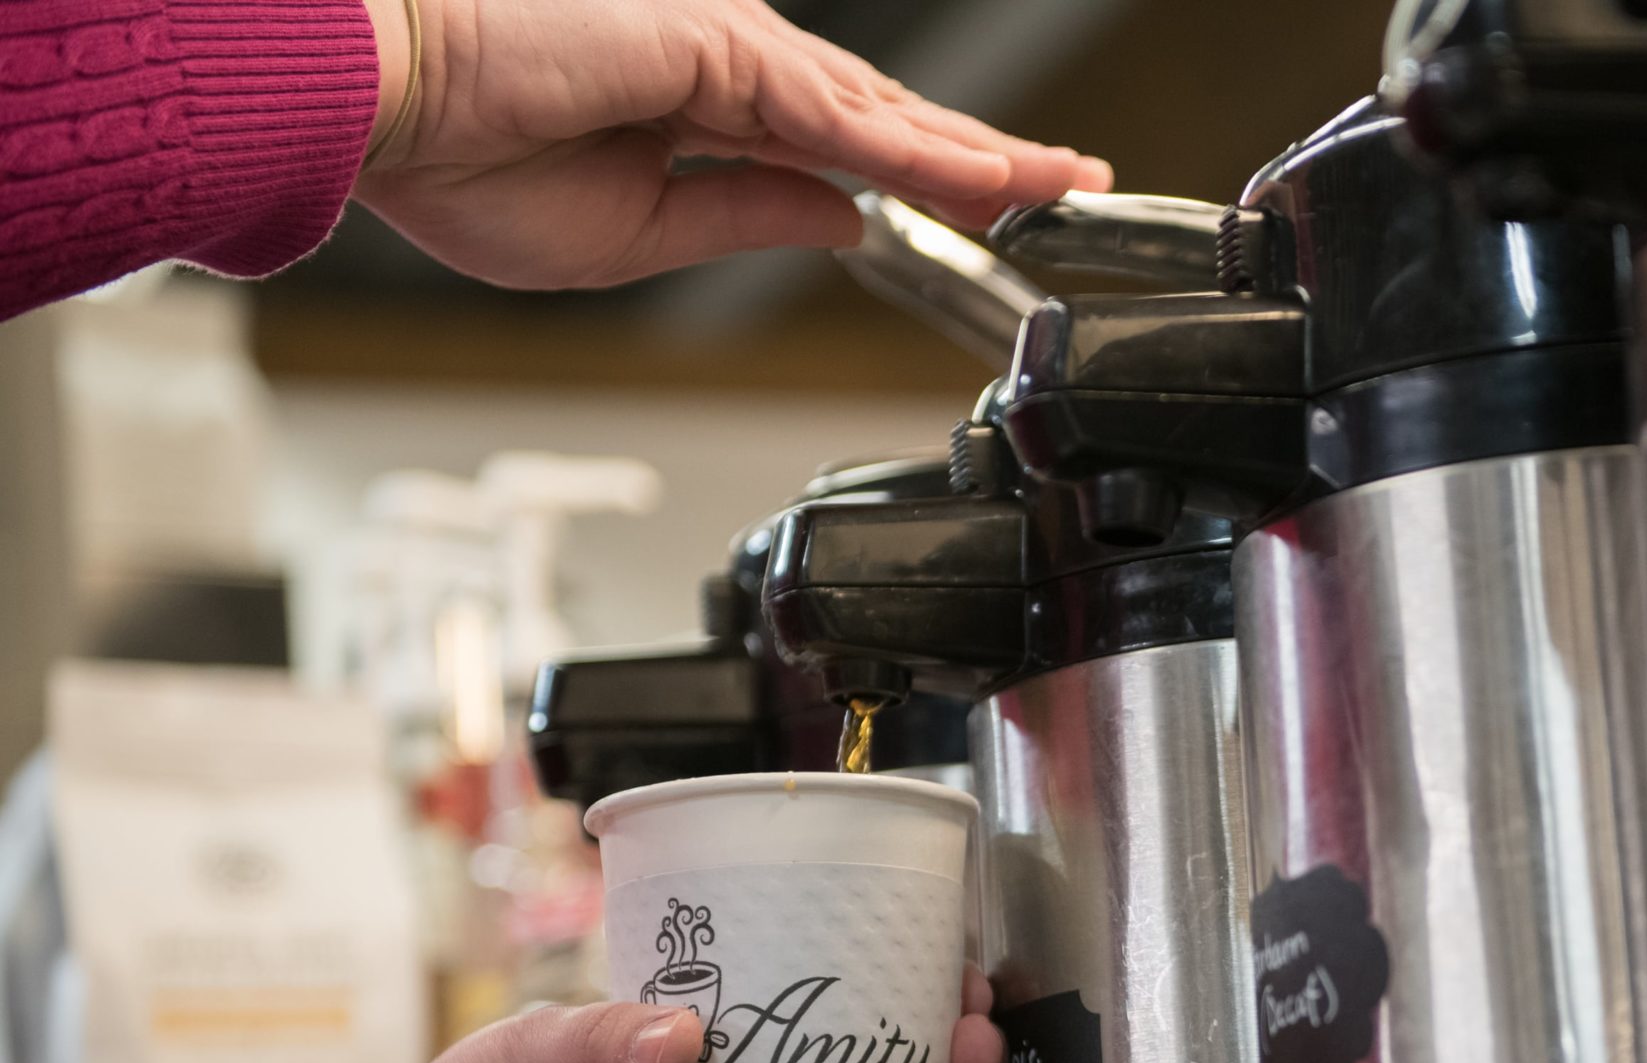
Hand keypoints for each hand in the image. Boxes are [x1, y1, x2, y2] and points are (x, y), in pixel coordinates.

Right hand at [352, 0, 1111, 287]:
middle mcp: (724, 68)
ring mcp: (725, 49)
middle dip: (983, 157)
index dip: (926, 178)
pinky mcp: (716, 47)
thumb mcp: (635, 236)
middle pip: (885, 122)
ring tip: (1060, 183)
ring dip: (976, 153)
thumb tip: (840, 219)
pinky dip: (919, 152)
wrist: (380, 111)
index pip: (841, 150)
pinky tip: (989, 178)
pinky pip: (842, 116)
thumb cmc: (462, 162)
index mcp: (699, 112)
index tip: (999, 204)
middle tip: (1071, 182)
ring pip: (882, 115)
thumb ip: (747, 218)